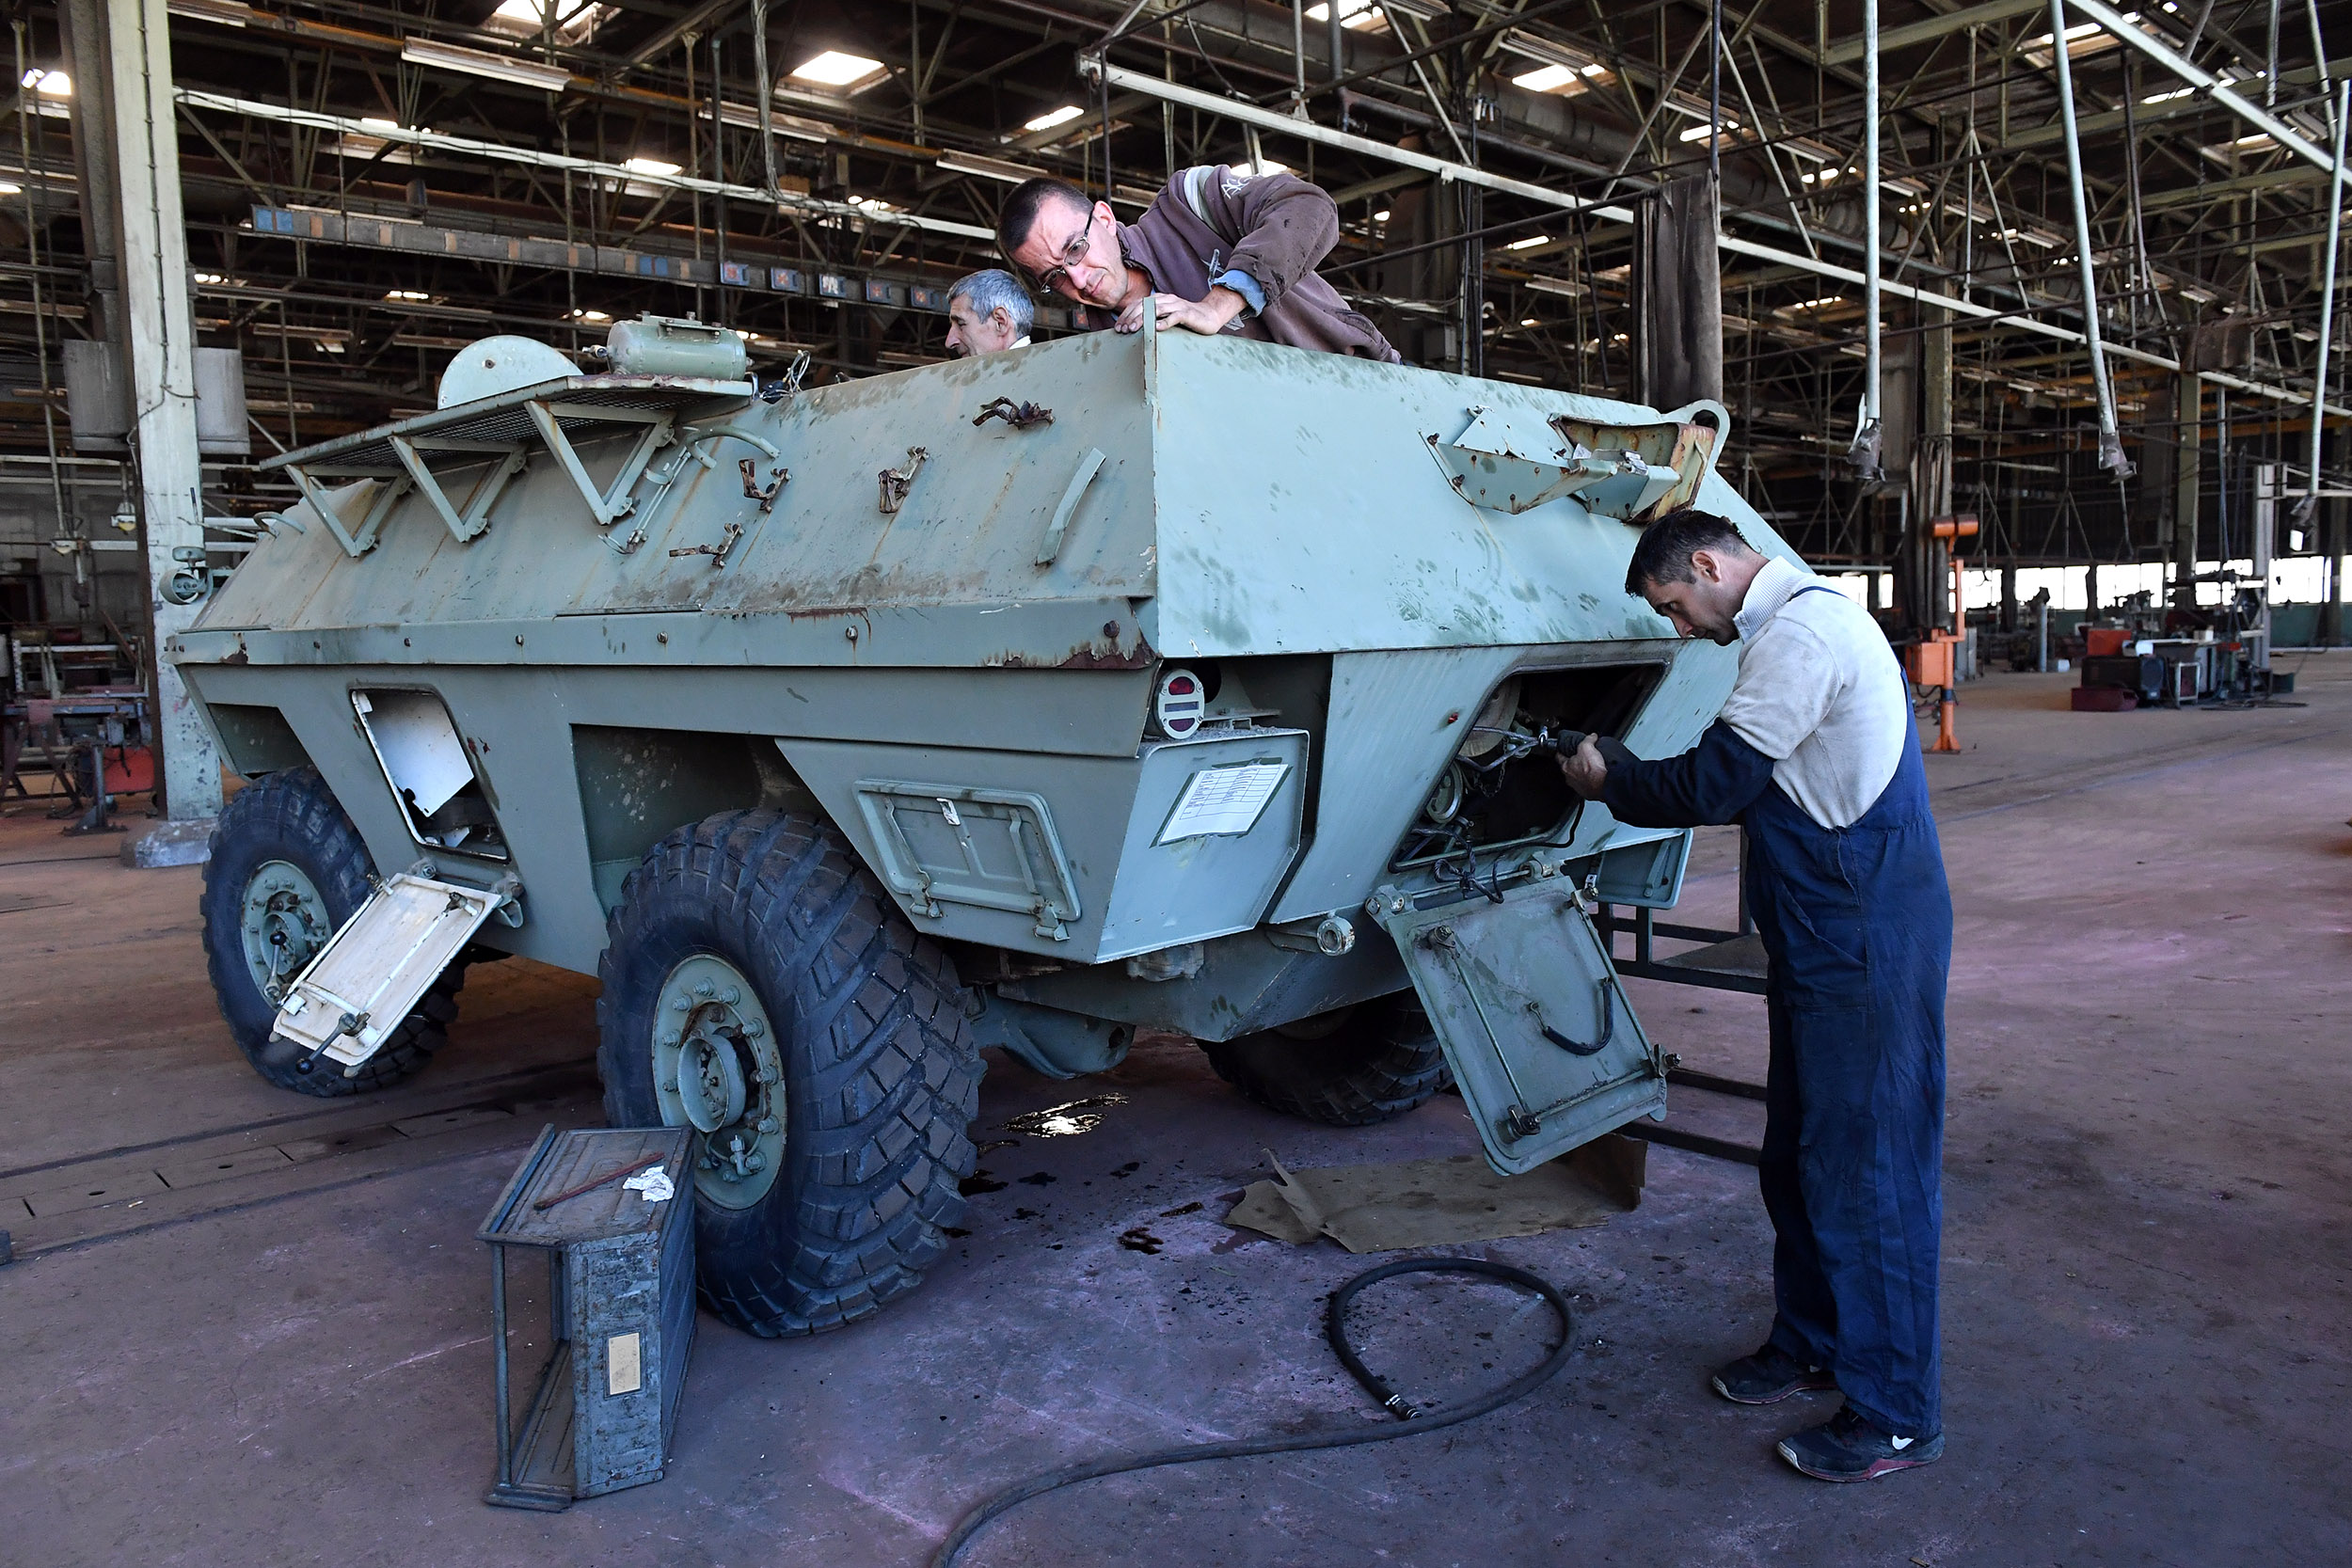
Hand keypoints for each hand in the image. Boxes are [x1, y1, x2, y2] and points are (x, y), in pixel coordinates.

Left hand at [1115, 287, 1247, 335]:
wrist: (1209, 316)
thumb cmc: (1186, 319)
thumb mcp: (1165, 317)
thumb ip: (1152, 318)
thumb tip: (1133, 327)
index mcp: (1159, 299)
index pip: (1138, 304)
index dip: (1126, 315)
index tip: (1118, 327)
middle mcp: (1167, 299)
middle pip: (1144, 305)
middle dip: (1131, 318)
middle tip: (1123, 330)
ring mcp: (1177, 306)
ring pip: (1156, 310)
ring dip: (1143, 319)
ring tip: (1134, 329)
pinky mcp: (1187, 314)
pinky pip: (1174, 317)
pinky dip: (1165, 322)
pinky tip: (1156, 329)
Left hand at [1557, 735, 1608, 799]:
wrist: (1604, 785)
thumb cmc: (1593, 770)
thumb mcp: (1587, 747)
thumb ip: (1588, 740)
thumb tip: (1591, 737)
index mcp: (1566, 767)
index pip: (1559, 756)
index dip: (1561, 750)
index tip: (1562, 748)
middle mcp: (1570, 778)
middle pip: (1569, 767)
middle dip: (1574, 761)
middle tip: (1582, 756)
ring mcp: (1578, 786)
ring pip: (1578, 777)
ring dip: (1583, 772)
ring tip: (1591, 766)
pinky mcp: (1587, 792)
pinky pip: (1587, 784)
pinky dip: (1591, 780)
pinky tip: (1597, 776)